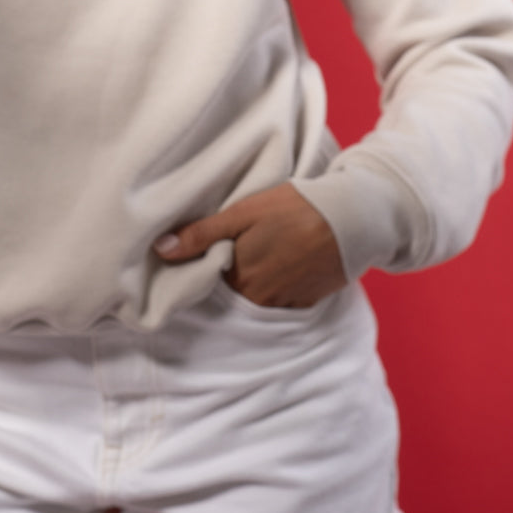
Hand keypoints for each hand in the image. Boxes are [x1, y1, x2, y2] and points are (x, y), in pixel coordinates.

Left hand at [155, 183, 345, 308]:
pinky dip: (274, 285)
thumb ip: (201, 234)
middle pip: (230, 289)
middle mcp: (260, 299)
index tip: (205, 247)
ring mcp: (284, 304)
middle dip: (226, 272)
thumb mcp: (243, 213)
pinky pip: (278, 301)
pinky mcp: (305, 303)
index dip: (204, 262)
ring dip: (251, 279)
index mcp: (240, 277)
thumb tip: (160, 249)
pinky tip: (279, 262)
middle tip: (234, 244)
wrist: (352, 219)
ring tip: (260, 251)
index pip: (207, 278)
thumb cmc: (294, 208)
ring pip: (254, 296)